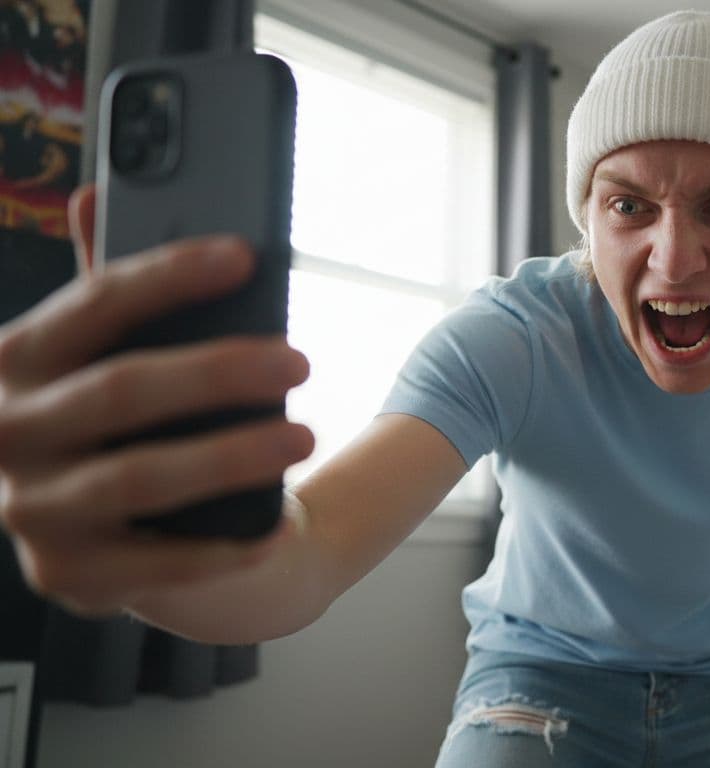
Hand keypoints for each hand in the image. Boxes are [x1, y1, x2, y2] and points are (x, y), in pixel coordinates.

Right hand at [0, 184, 313, 614]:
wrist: (110, 535)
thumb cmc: (119, 421)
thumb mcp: (99, 352)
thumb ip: (104, 287)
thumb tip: (94, 193)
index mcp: (12, 360)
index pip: (94, 303)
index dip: (169, 275)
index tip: (243, 257)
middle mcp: (6, 433)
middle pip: (122, 389)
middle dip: (219, 371)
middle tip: (297, 361)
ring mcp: (31, 511)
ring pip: (140, 478)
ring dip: (230, 455)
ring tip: (303, 435)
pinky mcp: (68, 576)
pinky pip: (156, 563)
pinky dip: (221, 547)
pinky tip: (276, 527)